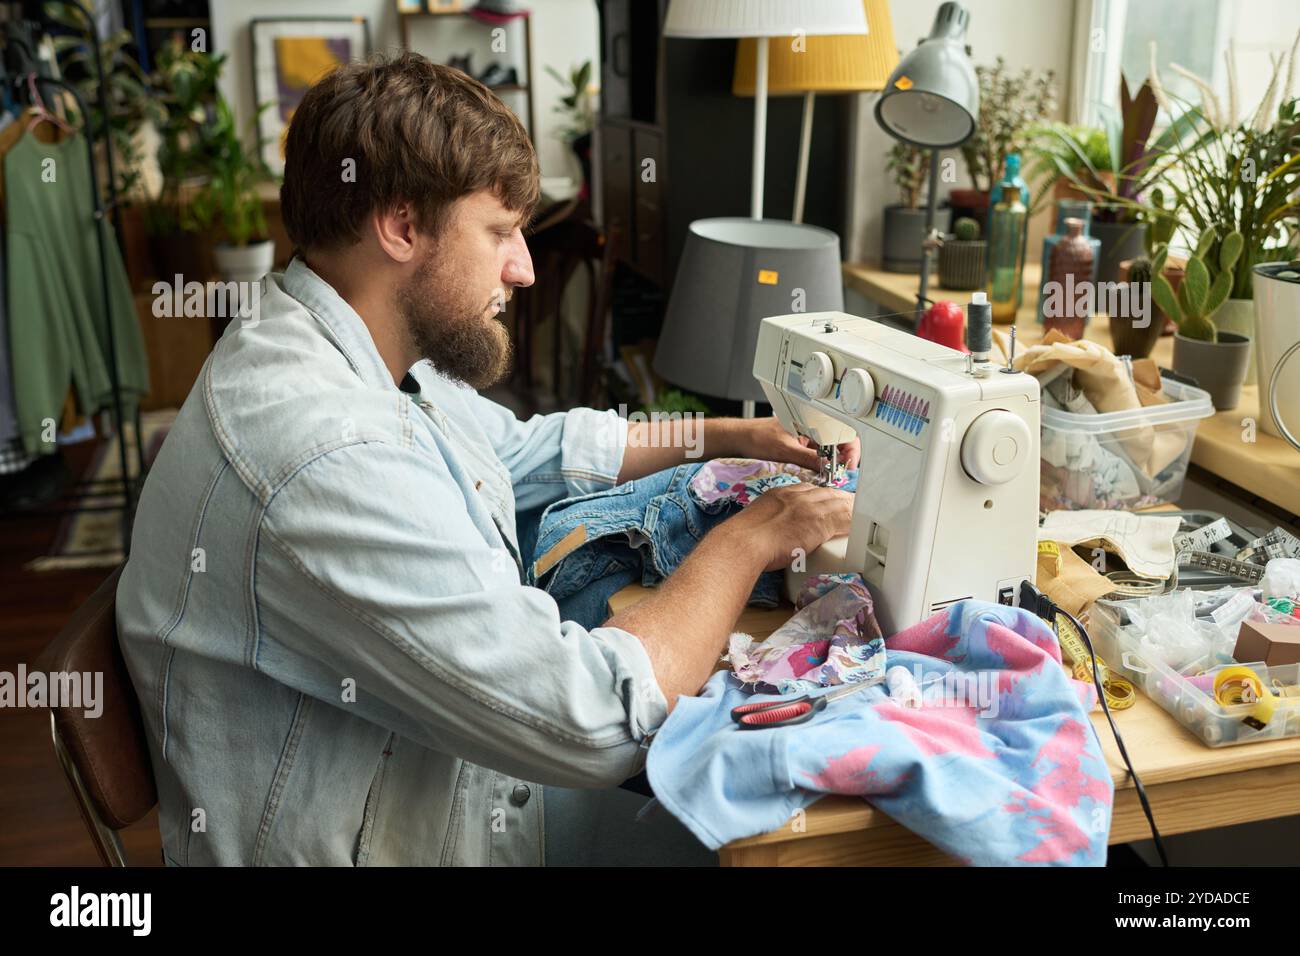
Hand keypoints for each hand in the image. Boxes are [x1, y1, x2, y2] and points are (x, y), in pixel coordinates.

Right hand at [724, 483, 853, 571]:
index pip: (808, 489)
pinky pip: (844, 520)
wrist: (745, 543)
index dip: (820, 494)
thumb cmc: (743, 539)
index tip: (825, 500)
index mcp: (780, 493)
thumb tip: (769, 530)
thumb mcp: (755, 519)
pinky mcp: (820, 523)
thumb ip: (768, 519)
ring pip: (839, 503)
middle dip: (839, 498)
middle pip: (827, 492)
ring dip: (850, 508)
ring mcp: (810, 508)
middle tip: (850, 505)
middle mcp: (797, 496)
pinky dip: (854, 522)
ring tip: (860, 515)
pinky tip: (859, 527)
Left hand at [736, 417, 860, 471]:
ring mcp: (807, 435)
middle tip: (840, 472)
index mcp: (812, 419)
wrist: (739, 438)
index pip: (843, 431)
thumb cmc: (756, 437)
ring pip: (829, 448)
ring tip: (829, 472)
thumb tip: (829, 467)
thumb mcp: (785, 450)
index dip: (851, 449)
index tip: (847, 465)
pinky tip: (818, 470)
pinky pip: (818, 452)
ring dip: (832, 461)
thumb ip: (809, 458)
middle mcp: (813, 425)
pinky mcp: (801, 443)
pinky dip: (821, 462)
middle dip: (843, 457)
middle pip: (840, 440)